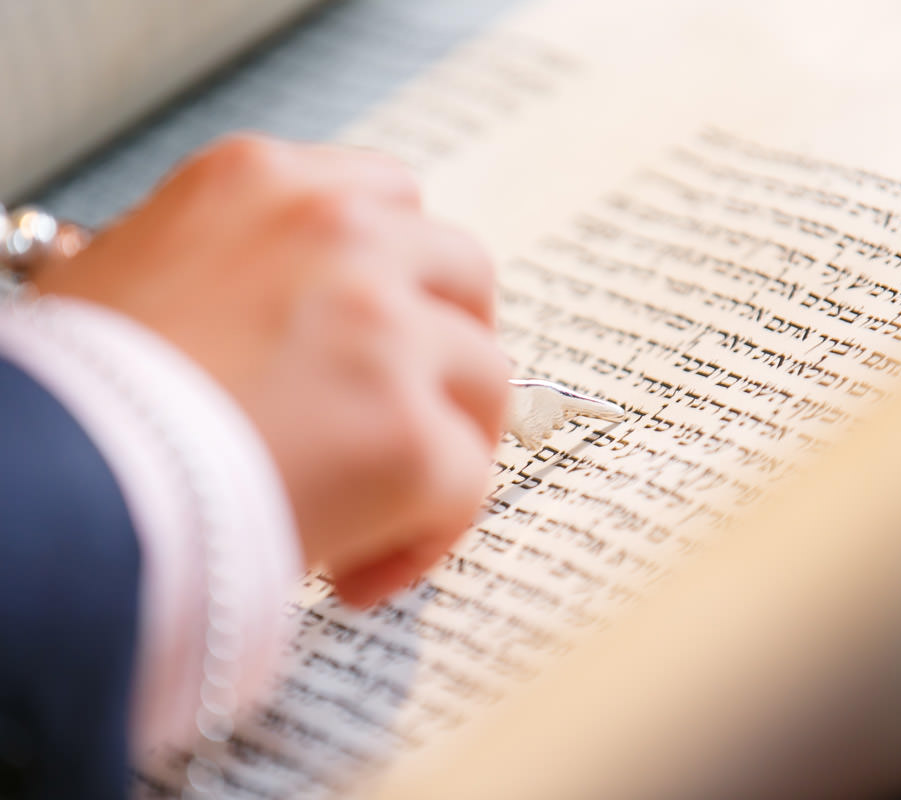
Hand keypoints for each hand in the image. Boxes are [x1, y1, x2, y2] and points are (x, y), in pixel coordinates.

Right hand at [32, 134, 509, 605]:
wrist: (45, 487)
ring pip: (485, 376)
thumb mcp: (128, 277)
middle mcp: (335, 234)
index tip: (388, 331)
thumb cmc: (71, 400)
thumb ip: (228, 272)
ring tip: (380, 510)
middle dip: (448, 346)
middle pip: (462, 273)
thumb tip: (272, 325)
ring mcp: (383, 331)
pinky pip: (467, 481)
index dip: (401, 275)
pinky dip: (429, 533)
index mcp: (261, 185)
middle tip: (413, 411)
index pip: (386, 199)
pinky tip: (356, 572)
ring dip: (449, 442)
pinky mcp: (406, 434)